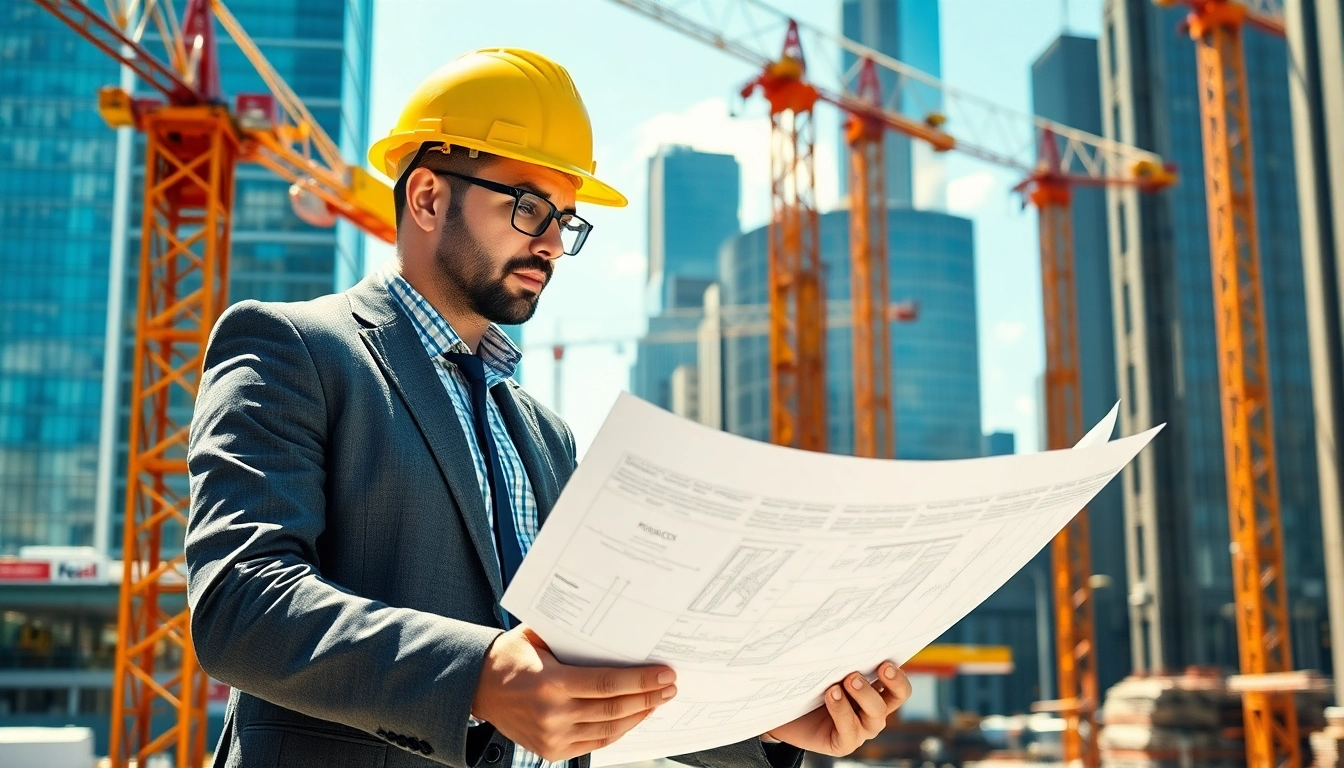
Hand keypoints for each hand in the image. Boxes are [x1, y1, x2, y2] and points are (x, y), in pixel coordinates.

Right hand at [471, 625, 677, 761]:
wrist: (476, 688)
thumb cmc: (509, 657)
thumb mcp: (535, 635)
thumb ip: (569, 633)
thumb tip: (611, 622)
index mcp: (550, 684)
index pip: (607, 684)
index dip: (640, 680)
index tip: (665, 674)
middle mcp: (552, 715)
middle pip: (614, 709)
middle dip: (648, 697)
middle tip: (670, 686)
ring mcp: (552, 737)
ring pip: (609, 730)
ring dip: (638, 715)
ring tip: (658, 701)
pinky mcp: (551, 751)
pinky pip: (596, 743)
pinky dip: (618, 730)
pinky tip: (632, 716)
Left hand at [764, 662, 910, 755]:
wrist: (786, 713)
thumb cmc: (811, 684)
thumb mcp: (828, 668)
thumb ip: (840, 657)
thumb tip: (842, 629)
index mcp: (877, 691)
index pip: (900, 686)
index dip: (898, 676)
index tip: (886, 661)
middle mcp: (874, 710)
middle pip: (896, 698)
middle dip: (889, 682)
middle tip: (874, 667)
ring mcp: (862, 728)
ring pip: (876, 713)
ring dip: (863, 694)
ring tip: (844, 681)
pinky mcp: (845, 743)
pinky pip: (850, 729)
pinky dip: (841, 709)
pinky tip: (831, 694)